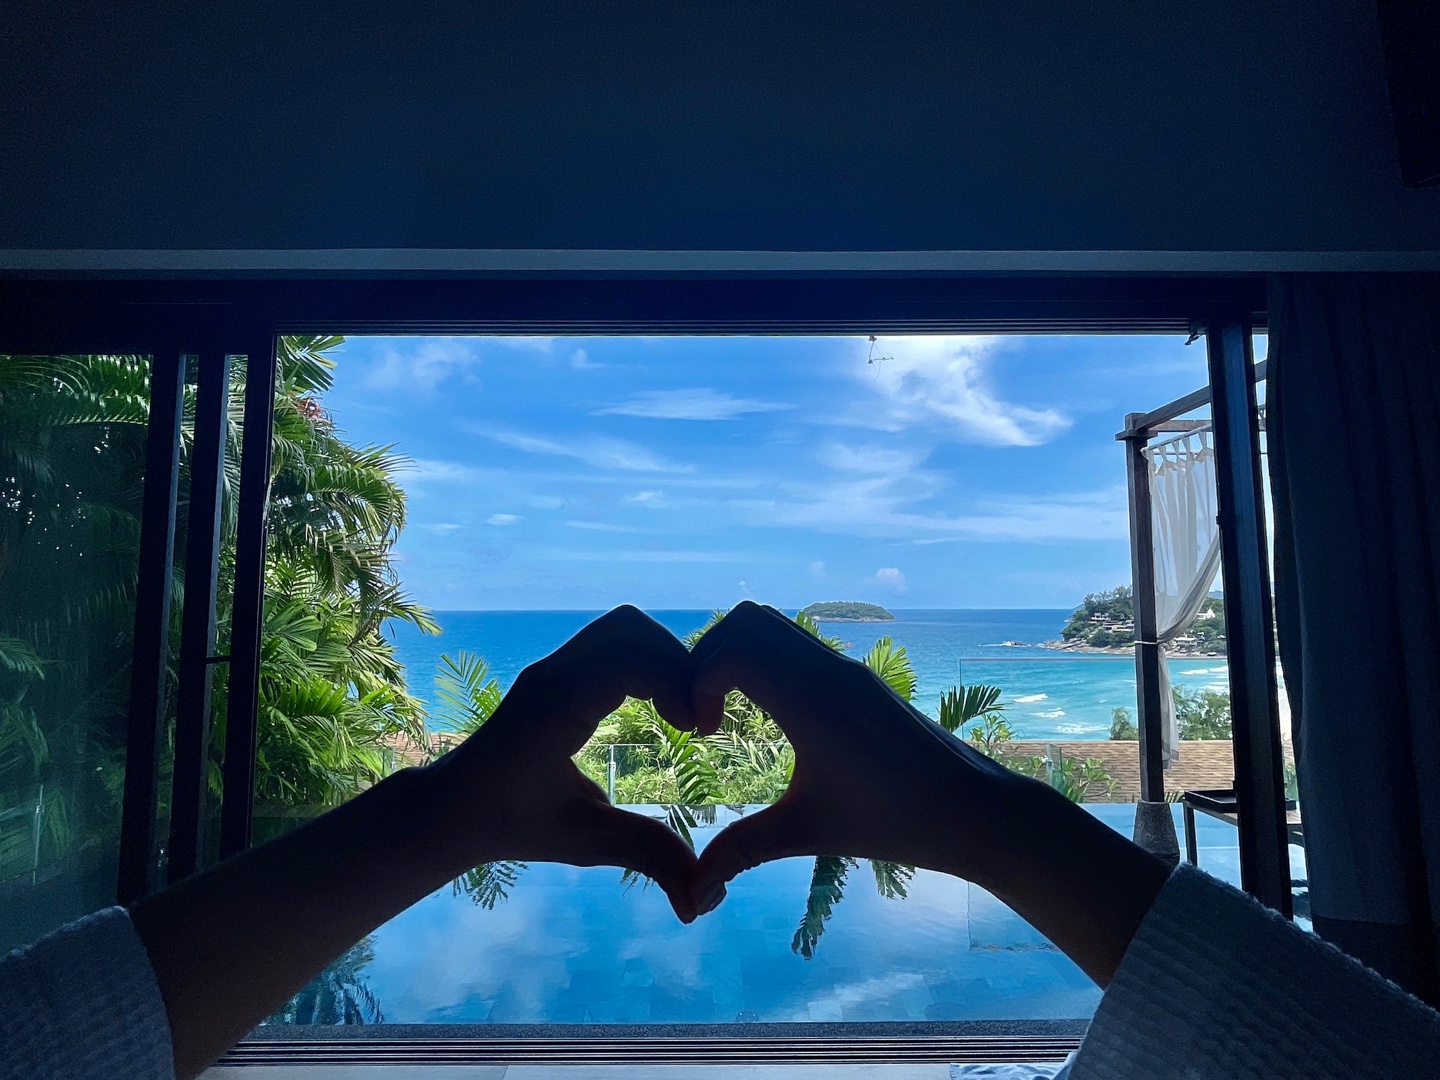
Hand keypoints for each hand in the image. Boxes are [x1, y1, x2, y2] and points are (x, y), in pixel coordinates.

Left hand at [430, 604, 711, 920]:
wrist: (451, 808)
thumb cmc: (511, 825)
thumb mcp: (584, 841)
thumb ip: (647, 856)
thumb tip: (704, 901)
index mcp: (556, 707)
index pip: (629, 657)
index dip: (675, 681)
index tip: (695, 730)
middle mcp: (554, 674)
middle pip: (630, 627)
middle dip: (676, 661)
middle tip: (694, 717)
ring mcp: (553, 667)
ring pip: (623, 628)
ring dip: (662, 659)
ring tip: (680, 712)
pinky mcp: (558, 672)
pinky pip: (612, 644)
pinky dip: (645, 663)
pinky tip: (657, 710)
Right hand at [687, 601, 1020, 897]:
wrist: (977, 811)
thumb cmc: (895, 823)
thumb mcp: (808, 834)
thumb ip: (740, 853)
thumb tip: (692, 896)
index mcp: (811, 700)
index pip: (731, 650)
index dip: (696, 681)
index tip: (702, 733)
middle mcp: (828, 670)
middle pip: (745, 622)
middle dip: (708, 659)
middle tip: (706, 717)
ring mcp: (847, 669)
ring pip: (774, 625)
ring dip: (738, 655)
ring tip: (731, 714)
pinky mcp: (859, 679)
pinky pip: (798, 644)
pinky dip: (768, 662)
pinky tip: (773, 719)